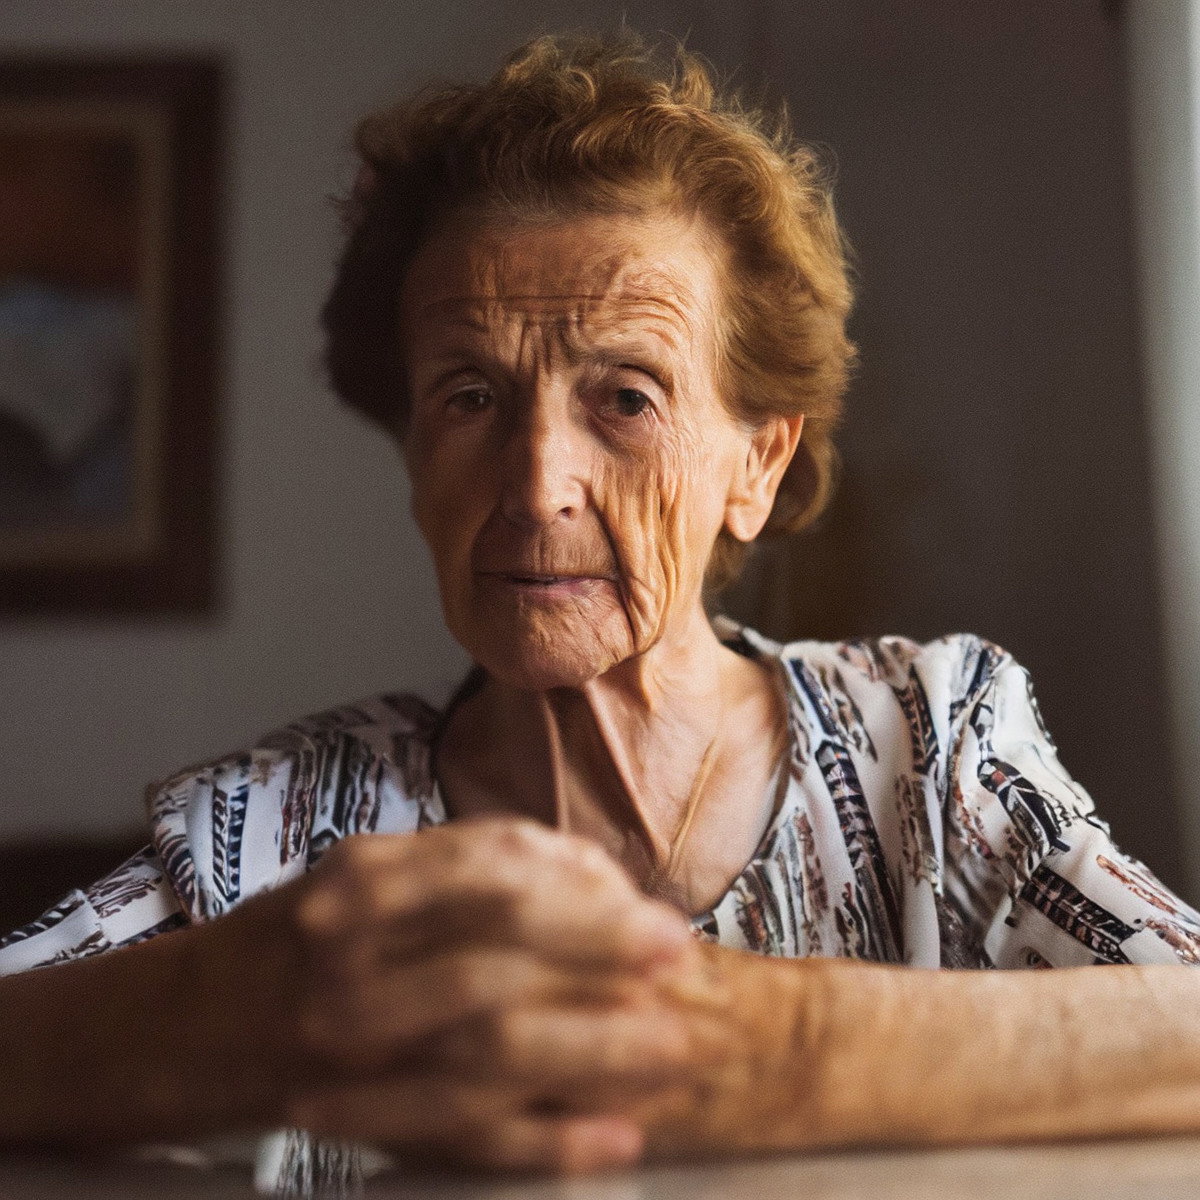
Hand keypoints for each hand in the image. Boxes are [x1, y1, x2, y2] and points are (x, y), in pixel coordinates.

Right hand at [207, 818, 694, 1169]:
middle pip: (496, 958)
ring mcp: (349, 1043)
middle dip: (603, 961)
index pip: (493, 875)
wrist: (187, 1022)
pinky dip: (546, 1140)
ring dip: (593, 1051)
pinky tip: (615, 1137)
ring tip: (671, 1048)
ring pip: (487, 1049)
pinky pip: (461, 1134)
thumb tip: (594, 881)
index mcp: (366, 879)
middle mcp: (352, 956)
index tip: (656, 913)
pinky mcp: (353, 1116)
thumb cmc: (303, 937)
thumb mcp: (371, 871)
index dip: (588, 897)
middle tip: (679, 965)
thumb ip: (469, 867)